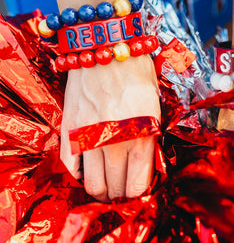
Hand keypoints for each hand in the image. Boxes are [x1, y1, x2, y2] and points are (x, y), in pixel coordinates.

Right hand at [60, 55, 160, 201]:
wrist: (106, 46)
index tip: (137, 194)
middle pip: (115, 188)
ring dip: (100, 190)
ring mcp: (88, 136)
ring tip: (105, 188)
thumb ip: (150, 137)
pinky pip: (70, 165)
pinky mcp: (69, 128)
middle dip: (120, 196)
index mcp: (142, 136)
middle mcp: (114, 141)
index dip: (137, 195)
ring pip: (93, 183)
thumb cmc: (137, 72)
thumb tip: (144, 164)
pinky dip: (78, 175)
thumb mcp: (154, 105)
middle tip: (121, 193)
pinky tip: (86, 173)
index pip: (137, 185)